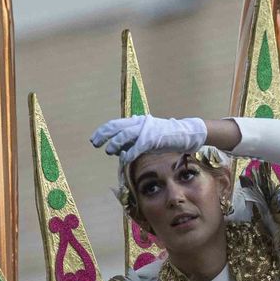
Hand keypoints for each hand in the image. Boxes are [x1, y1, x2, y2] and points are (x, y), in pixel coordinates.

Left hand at [90, 115, 206, 165]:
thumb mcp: (146, 136)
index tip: (94, 139)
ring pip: (124, 136)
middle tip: (95, 143)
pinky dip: (129, 153)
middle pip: (116, 127)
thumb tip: (118, 149)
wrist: (185, 134)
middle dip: (104, 135)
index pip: (115, 124)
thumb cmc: (166, 137)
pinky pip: (137, 147)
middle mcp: (140, 123)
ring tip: (109, 151)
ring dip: (114, 144)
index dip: (103, 131)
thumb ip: (133, 141)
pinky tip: (124, 159)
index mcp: (137, 121)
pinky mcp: (153, 139)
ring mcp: (146, 131)